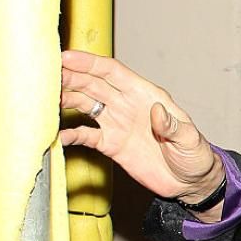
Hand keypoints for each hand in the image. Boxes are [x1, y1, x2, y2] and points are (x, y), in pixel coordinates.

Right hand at [59, 50, 224, 217]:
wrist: (189, 182)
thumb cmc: (195, 156)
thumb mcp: (190, 140)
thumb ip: (173, 126)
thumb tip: (157, 112)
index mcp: (147, 96)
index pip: (114, 73)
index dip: (91, 64)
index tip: (67, 57)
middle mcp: (128, 105)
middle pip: (94, 85)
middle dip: (70, 77)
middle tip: (46, 74)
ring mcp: (117, 124)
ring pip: (86, 105)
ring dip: (66, 100)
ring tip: (45, 98)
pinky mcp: (111, 145)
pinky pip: (86, 136)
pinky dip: (70, 134)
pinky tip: (56, 135)